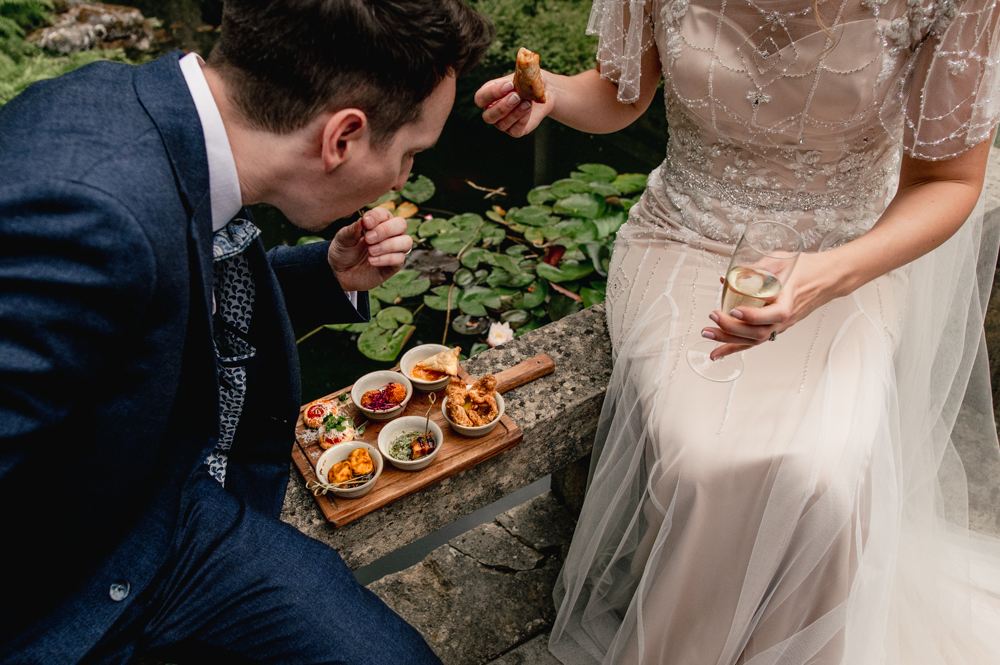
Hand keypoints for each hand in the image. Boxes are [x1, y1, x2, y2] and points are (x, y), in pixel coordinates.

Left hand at [327, 206, 412, 291]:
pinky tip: (372, 261)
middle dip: (385, 230)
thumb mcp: (342, 239)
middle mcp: (390, 233)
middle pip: (401, 224)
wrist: (341, 273)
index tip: (366, 223)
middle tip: (368, 239)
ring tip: (371, 251)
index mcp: (377, 222)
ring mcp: (394, 249)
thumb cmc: (343, 251)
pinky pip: (400, 259)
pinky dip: (385, 259)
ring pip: (406, 242)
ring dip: (388, 245)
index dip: (377, 217)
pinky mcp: (394, 265)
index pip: (385, 213)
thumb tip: (363, 220)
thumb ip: (352, 229)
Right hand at [475, 75, 553, 137]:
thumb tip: (522, 66)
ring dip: (514, 113)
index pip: (480, 98)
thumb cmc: (528, 80)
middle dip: (502, 106)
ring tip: (527, 102)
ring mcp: (503, 122)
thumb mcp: (523, 73)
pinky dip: (522, 120)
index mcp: (488, 95)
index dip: (492, 93)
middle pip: (488, 116)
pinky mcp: (515, 130)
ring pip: (501, 124)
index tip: (509, 85)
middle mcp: (492, 111)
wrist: (544, 91)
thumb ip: (519, 72)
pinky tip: (528, 109)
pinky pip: (514, 130)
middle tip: (517, 96)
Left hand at [701, 252, 839, 358]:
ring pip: (753, 340)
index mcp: (790, 301)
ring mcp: (779, 326)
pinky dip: (733, 348)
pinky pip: (754, 341)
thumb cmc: (807, 268)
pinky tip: (717, 353)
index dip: (753, 316)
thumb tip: (730, 276)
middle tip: (713, 316)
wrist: (827, 278)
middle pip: (758, 332)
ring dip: (728, 339)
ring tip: (707, 334)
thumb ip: (757, 267)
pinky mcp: (774, 327)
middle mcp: (785, 318)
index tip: (735, 311)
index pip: (773, 314)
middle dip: (731, 328)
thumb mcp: (782, 259)